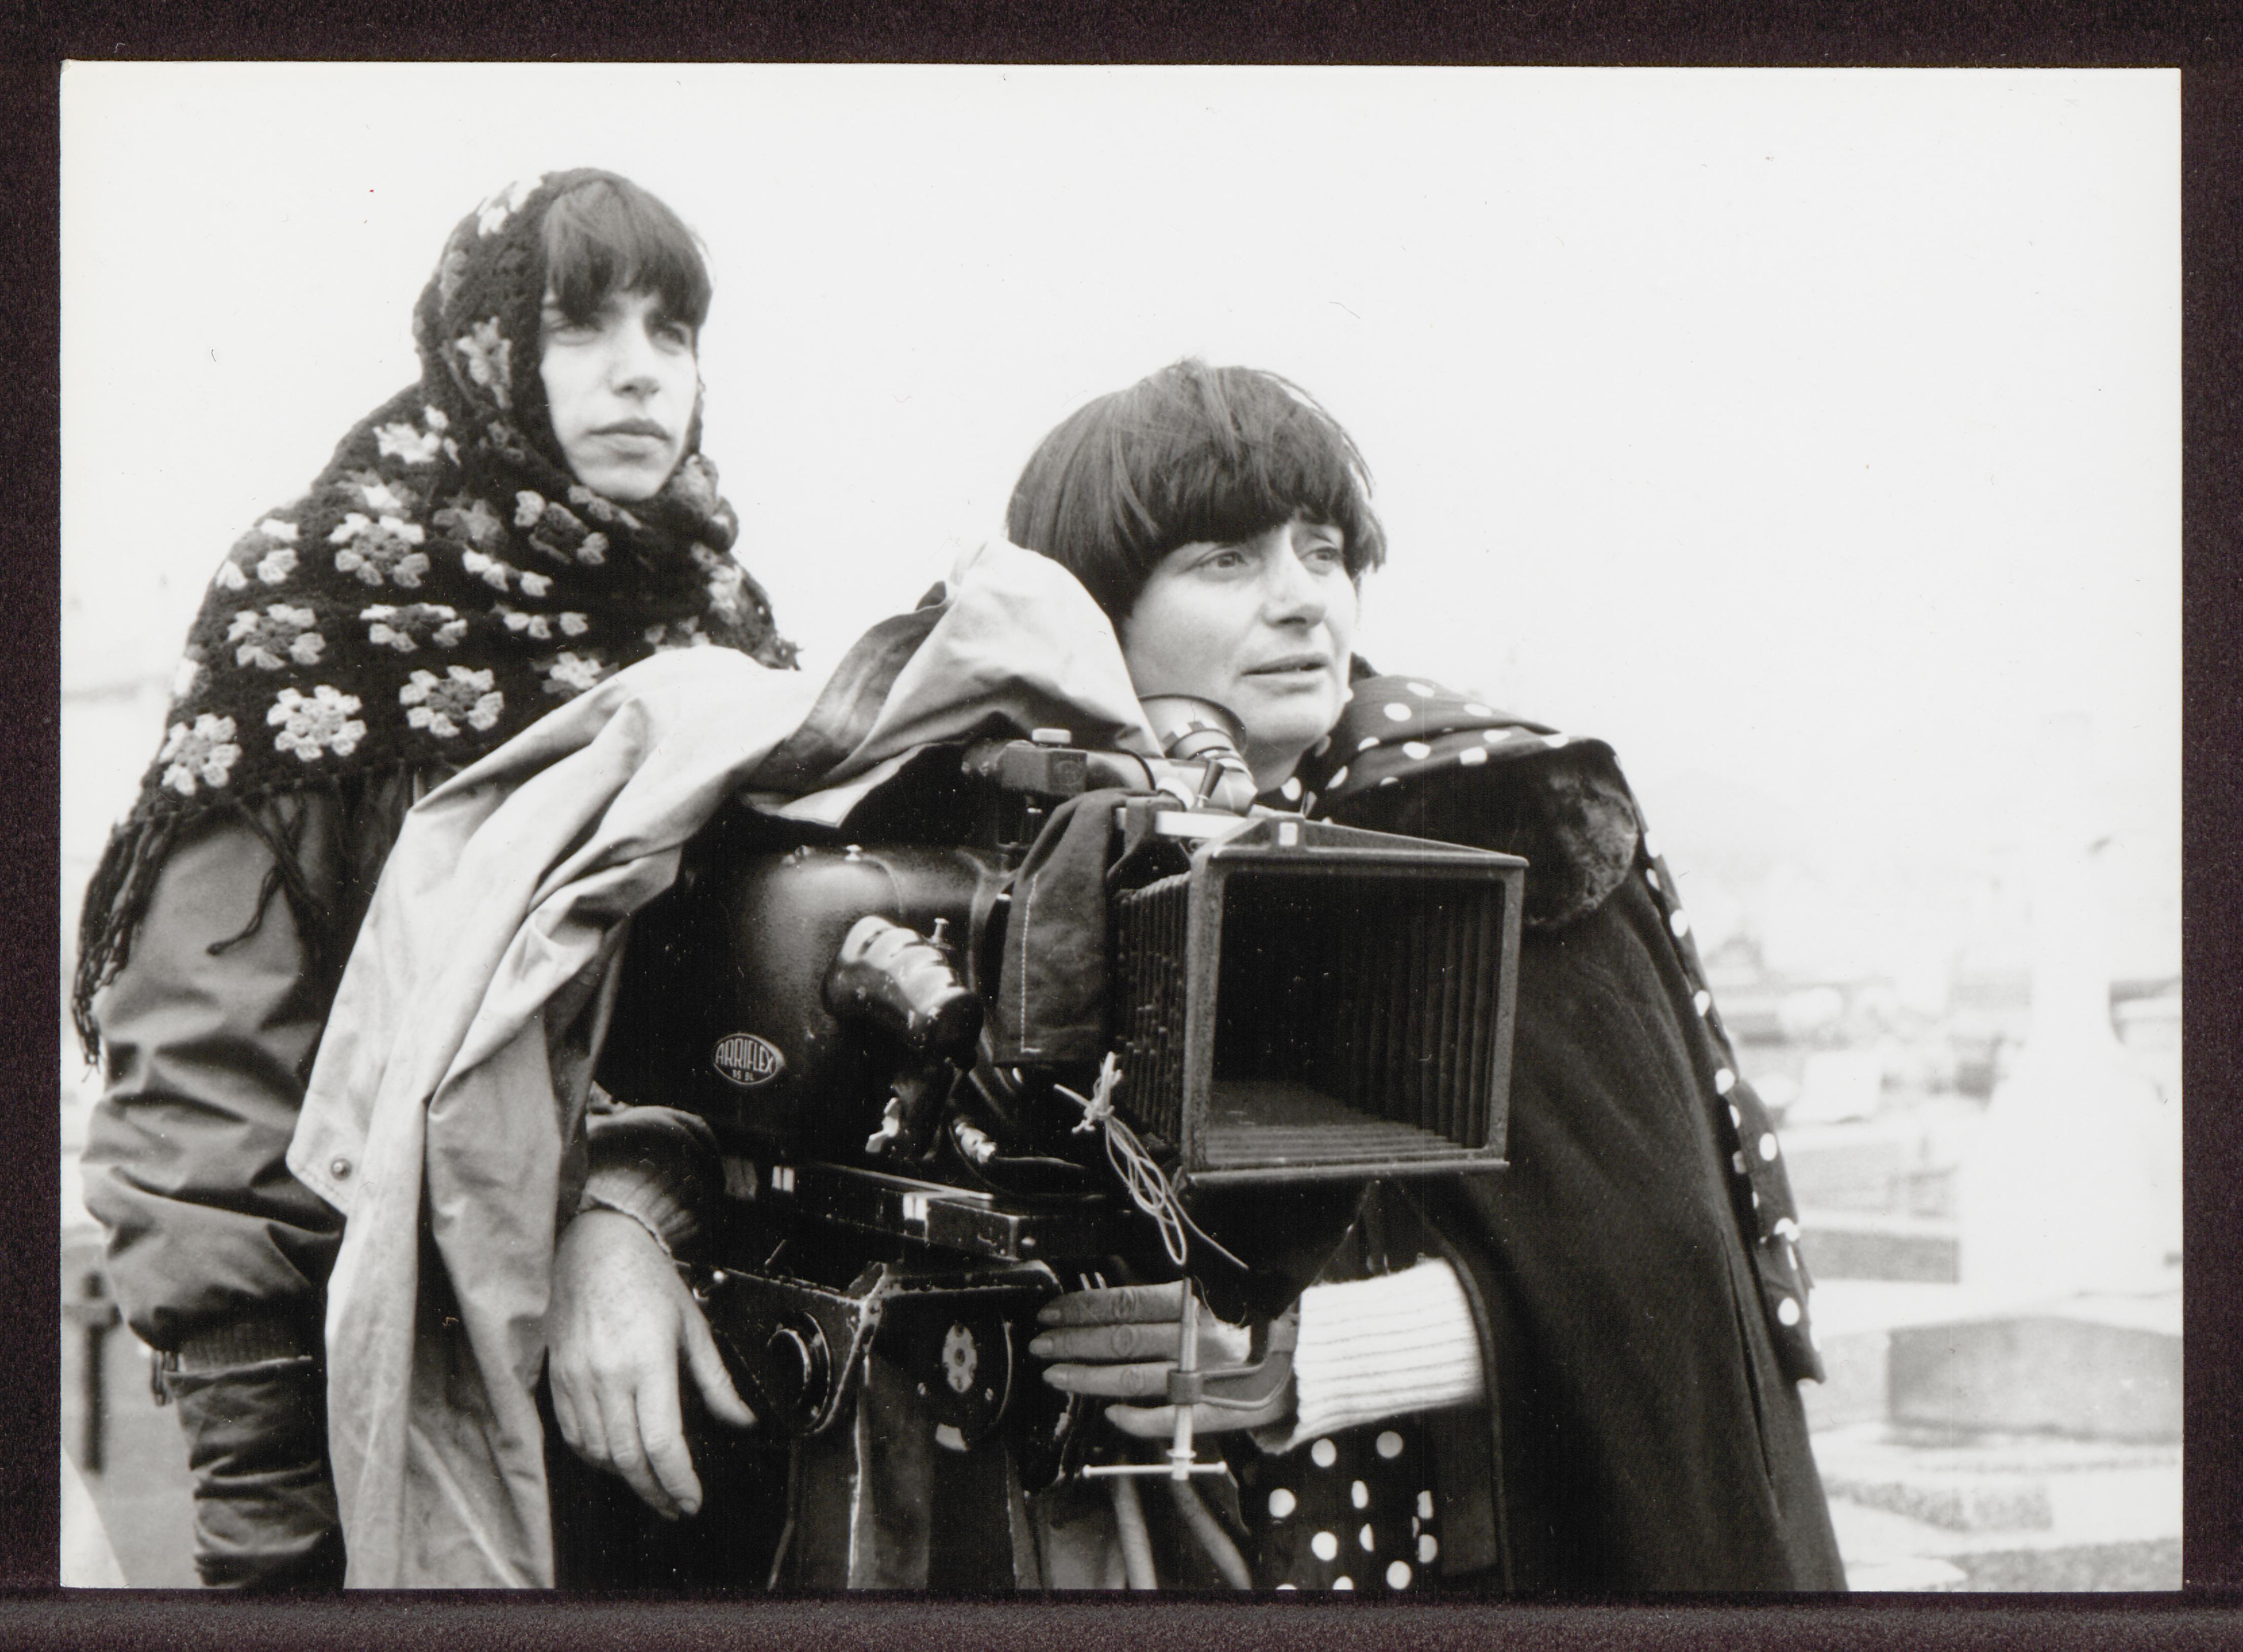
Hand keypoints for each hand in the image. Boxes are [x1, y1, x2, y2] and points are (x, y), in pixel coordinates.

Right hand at [547, 1210, 755, 1518]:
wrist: (596, 1247)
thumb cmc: (647, 1280)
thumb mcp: (693, 1326)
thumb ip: (716, 1381)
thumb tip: (743, 1420)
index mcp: (647, 1362)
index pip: (662, 1442)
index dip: (678, 1481)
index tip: (691, 1500)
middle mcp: (608, 1376)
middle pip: (629, 1458)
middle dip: (655, 1491)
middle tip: (674, 1506)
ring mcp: (578, 1379)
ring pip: (599, 1453)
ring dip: (626, 1479)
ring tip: (651, 1486)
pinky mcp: (558, 1380)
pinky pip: (574, 1436)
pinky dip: (596, 1458)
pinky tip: (616, 1462)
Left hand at [1030, 1280, 1294, 1439]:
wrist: (1307, 1358)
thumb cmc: (1254, 1324)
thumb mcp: (1209, 1298)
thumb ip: (1164, 1300)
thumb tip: (1110, 1296)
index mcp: (1191, 1303)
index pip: (1122, 1303)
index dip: (1080, 1309)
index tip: (1051, 1313)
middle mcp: (1191, 1338)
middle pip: (1118, 1339)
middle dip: (1071, 1342)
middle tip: (1041, 1344)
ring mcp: (1201, 1377)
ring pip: (1129, 1377)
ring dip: (1086, 1377)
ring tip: (1056, 1374)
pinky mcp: (1210, 1412)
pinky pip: (1162, 1417)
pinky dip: (1131, 1417)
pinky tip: (1109, 1413)